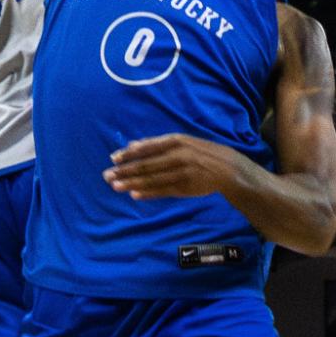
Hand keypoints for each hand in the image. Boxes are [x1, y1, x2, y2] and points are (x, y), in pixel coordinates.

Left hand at [105, 133, 243, 199]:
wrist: (228, 168)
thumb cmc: (201, 153)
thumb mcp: (182, 142)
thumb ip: (157, 144)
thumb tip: (132, 144)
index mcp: (176, 141)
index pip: (147, 147)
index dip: (129, 154)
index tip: (113, 159)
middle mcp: (178, 155)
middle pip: (146, 164)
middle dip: (125, 171)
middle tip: (107, 175)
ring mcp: (182, 172)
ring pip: (152, 179)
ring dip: (132, 183)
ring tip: (115, 186)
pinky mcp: (186, 187)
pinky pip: (163, 190)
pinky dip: (148, 193)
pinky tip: (135, 195)